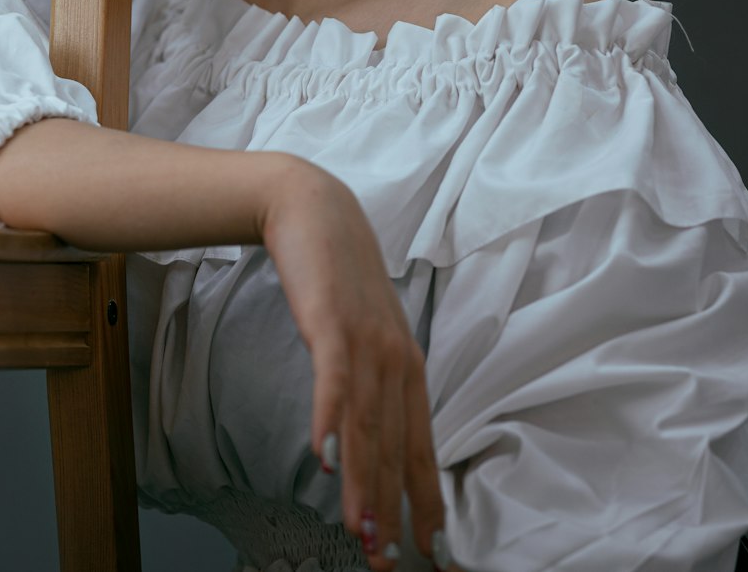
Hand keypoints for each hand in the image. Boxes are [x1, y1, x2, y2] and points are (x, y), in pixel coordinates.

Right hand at [259, 158, 456, 570]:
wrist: (315, 211)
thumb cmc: (339, 276)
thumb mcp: (366, 331)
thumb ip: (372, 379)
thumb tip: (366, 435)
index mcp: (407, 365)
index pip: (421, 446)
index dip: (426, 501)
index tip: (432, 551)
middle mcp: (396, 358)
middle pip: (395, 447)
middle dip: (393, 510)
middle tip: (388, 562)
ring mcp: (366, 341)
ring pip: (366, 425)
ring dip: (363, 483)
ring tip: (362, 533)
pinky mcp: (331, 323)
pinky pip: (333, 380)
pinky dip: (330, 420)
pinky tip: (324, 458)